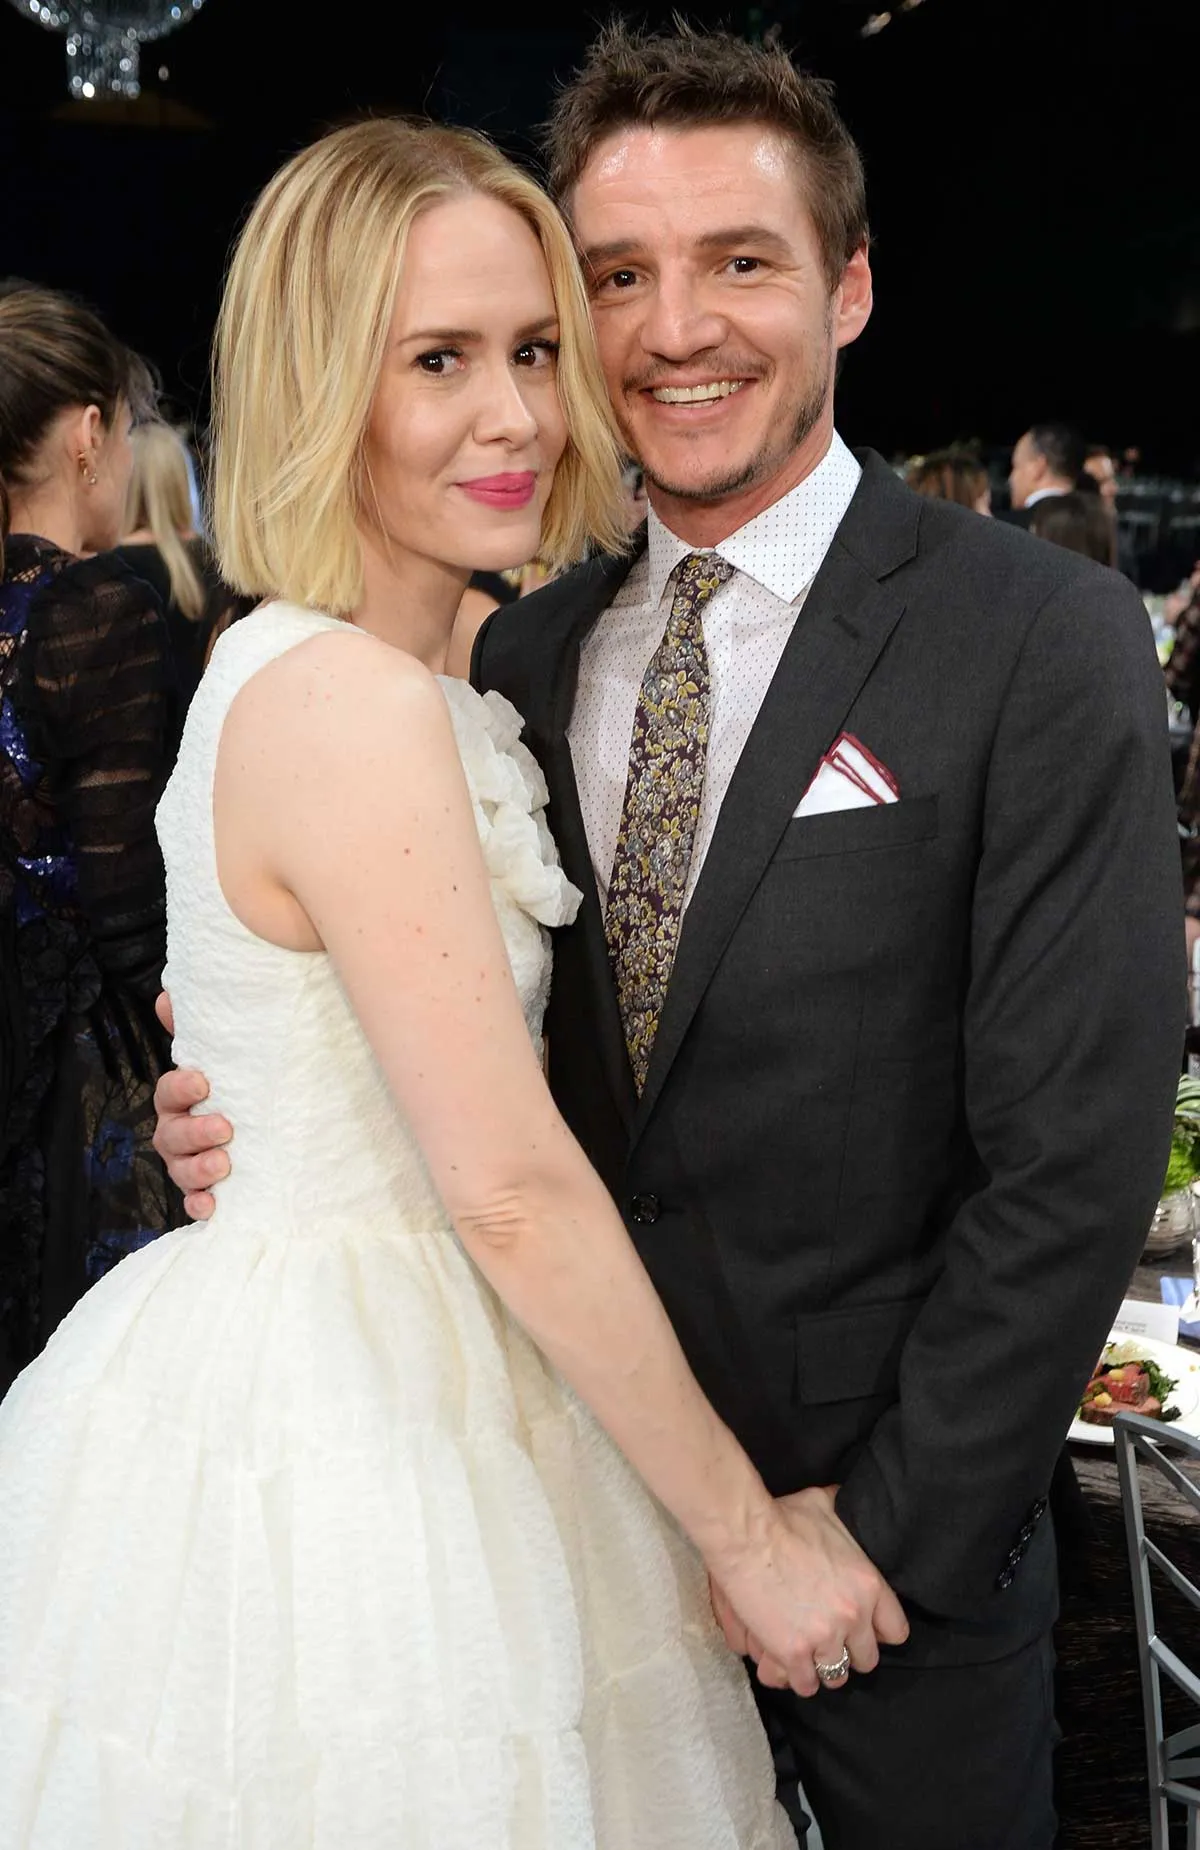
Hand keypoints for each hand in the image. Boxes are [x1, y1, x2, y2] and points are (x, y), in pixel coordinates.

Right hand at [152, 991, 230, 1219]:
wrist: (278, 1130)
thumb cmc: (242, 1088)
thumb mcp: (230, 1058)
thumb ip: (201, 1031)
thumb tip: (168, 994)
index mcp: (181, 1100)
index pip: (168, 1093)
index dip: (180, 1088)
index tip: (202, 1082)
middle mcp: (179, 1133)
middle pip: (171, 1136)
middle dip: (194, 1132)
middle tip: (225, 1128)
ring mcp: (191, 1165)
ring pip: (179, 1171)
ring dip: (197, 1170)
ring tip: (224, 1164)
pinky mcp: (208, 1193)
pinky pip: (195, 1205)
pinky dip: (200, 1206)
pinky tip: (212, 1206)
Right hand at [707, 1486, 907, 1698]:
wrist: (747, 1536)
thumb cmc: (784, 1518)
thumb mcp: (827, 1507)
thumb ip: (844, 1514)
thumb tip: (847, 1497)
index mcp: (869, 1585)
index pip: (895, 1630)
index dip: (878, 1631)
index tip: (864, 1628)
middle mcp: (853, 1617)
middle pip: (866, 1659)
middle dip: (849, 1651)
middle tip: (831, 1642)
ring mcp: (824, 1638)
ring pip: (836, 1676)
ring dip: (823, 1668)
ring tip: (810, 1658)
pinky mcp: (793, 1653)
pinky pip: (804, 1684)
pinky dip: (796, 1678)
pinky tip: (787, 1667)